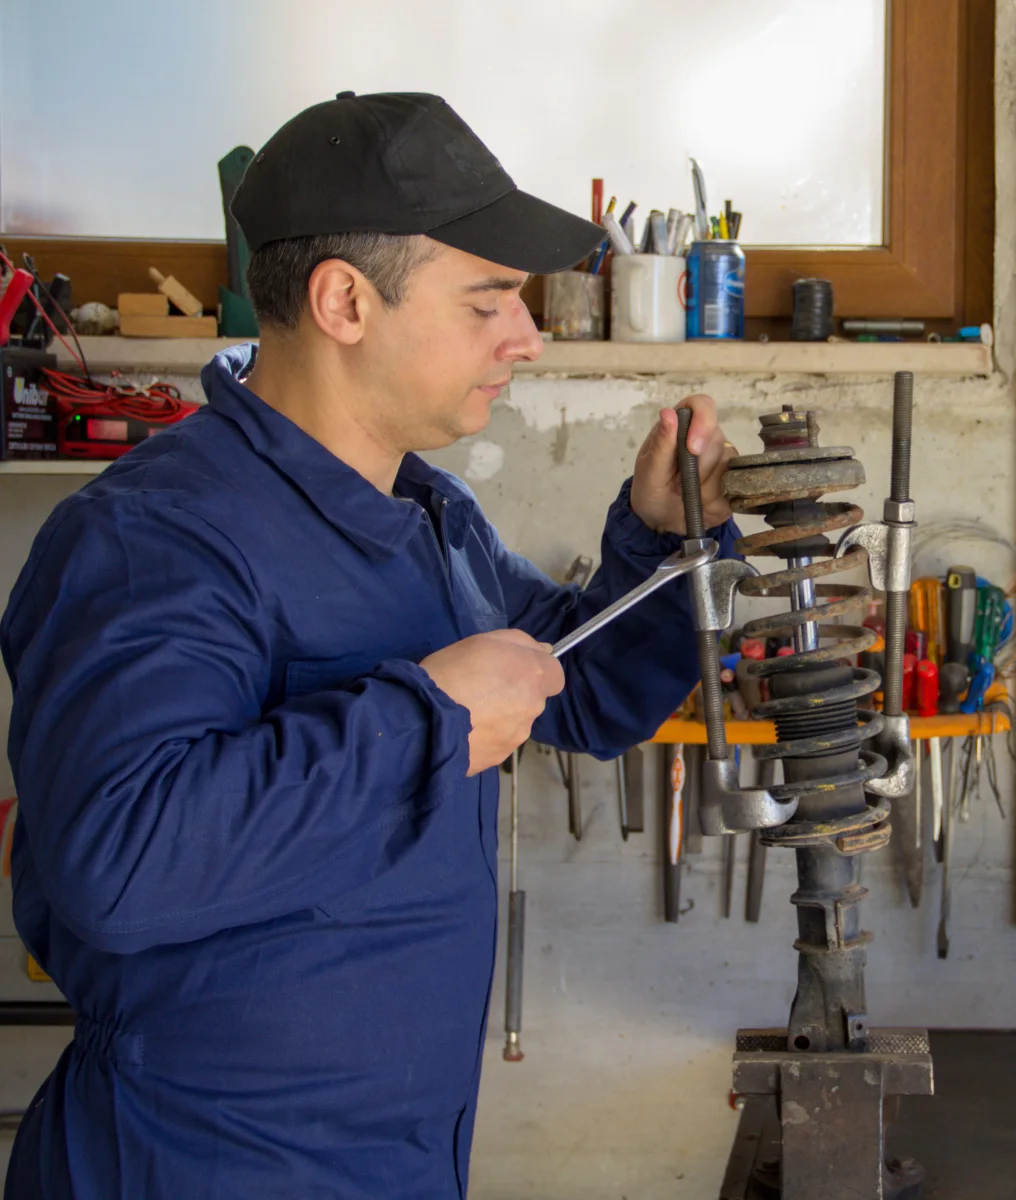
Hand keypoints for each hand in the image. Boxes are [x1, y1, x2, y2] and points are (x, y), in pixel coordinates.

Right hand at [420, 629, 564, 775]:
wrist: (423, 721)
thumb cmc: (452, 672)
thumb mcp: (484, 640)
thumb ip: (521, 643)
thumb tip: (545, 650)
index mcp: (534, 677)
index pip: (555, 676)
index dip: (535, 672)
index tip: (512, 670)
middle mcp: (532, 709)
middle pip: (532, 700)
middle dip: (514, 695)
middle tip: (480, 689)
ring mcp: (516, 737)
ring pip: (514, 723)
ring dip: (498, 718)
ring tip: (466, 713)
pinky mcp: (497, 759)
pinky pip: (495, 743)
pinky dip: (484, 737)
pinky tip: (461, 731)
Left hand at [629, 394, 736, 534]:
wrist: (661, 521)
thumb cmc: (651, 490)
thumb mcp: (649, 471)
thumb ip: (661, 444)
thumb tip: (667, 412)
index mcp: (682, 427)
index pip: (702, 406)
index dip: (703, 421)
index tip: (693, 448)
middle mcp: (706, 438)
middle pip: (717, 440)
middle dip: (698, 468)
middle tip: (677, 483)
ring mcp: (723, 460)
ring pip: (728, 466)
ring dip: (704, 488)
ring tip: (686, 495)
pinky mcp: (733, 483)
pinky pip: (734, 487)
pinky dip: (714, 501)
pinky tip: (700, 504)